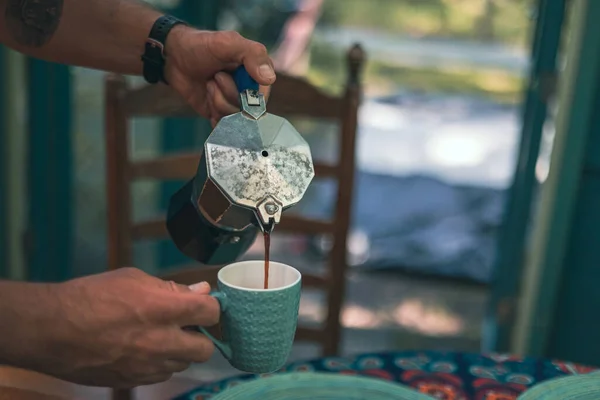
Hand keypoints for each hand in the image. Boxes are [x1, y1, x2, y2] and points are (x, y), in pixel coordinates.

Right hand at [29, 268, 219, 387]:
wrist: (51, 330)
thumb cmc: (90, 296)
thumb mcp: (133, 279)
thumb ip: (171, 289)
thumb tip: (200, 291)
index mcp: (165, 309)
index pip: (212, 312)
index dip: (211, 307)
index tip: (203, 306)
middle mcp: (162, 341)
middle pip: (205, 349)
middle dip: (200, 337)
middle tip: (185, 326)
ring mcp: (148, 366)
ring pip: (182, 364)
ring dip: (178, 351)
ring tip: (157, 336)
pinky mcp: (133, 381)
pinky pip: (160, 375)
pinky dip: (159, 364)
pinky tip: (141, 350)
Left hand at [164, 28, 275, 126]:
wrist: (174, 57)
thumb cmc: (202, 46)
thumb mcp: (228, 43)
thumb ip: (252, 55)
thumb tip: (269, 78)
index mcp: (256, 74)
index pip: (261, 97)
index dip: (246, 93)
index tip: (225, 76)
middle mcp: (248, 91)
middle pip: (247, 111)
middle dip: (228, 95)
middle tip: (214, 78)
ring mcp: (234, 104)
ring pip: (234, 119)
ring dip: (218, 102)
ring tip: (208, 85)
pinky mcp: (221, 114)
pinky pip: (224, 127)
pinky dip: (215, 117)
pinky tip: (208, 101)